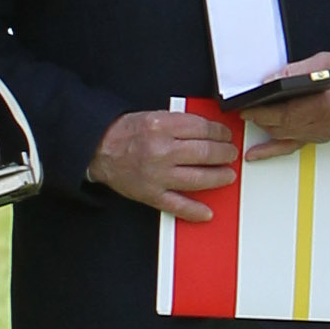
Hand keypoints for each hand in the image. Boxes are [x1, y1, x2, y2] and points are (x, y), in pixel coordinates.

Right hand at [88, 108, 241, 222]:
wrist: (99, 151)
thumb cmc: (126, 133)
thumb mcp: (153, 116)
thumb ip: (179, 122)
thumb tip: (208, 130)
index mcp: (161, 127)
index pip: (202, 129)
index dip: (220, 133)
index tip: (225, 136)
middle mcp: (161, 151)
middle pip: (205, 153)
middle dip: (225, 153)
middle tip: (231, 154)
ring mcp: (157, 175)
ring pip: (198, 179)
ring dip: (219, 177)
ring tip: (227, 175)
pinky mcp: (151, 194)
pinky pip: (177, 205)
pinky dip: (194, 211)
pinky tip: (207, 212)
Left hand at [241, 50, 329, 156]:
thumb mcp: (326, 62)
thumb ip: (298, 71)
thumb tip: (273, 79)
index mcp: (326, 105)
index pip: (288, 113)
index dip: (264, 111)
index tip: (248, 105)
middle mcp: (322, 124)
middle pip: (282, 126)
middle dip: (259, 118)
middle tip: (243, 108)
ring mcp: (319, 134)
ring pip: (282, 136)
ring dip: (264, 128)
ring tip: (248, 117)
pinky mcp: (316, 138)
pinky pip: (289, 147)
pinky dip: (270, 150)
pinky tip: (254, 153)